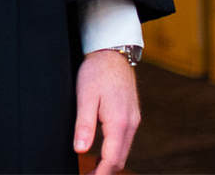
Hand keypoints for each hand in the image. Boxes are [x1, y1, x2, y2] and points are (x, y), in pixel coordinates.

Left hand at [74, 49, 139, 173]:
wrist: (112, 52)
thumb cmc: (96, 71)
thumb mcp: (85, 96)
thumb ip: (84, 125)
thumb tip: (80, 150)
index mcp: (119, 123)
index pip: (112, 160)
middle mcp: (131, 124)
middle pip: (120, 159)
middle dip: (105, 172)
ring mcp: (133, 120)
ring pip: (123, 151)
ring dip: (110, 163)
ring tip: (93, 170)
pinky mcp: (131, 115)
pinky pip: (125, 140)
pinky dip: (114, 151)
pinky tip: (102, 153)